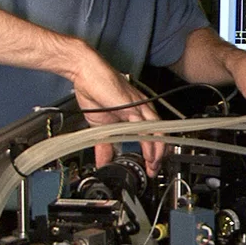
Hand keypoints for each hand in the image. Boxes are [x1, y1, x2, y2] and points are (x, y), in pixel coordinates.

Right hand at [71, 55, 164, 177]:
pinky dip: (150, 142)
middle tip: (154, 170)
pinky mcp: (133, 107)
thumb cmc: (95, 91)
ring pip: (157, 132)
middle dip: (159, 156)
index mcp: (137, 115)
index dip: (154, 153)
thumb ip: (104, 146)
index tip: (150, 168)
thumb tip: (103, 162)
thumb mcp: (99, 127)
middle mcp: (142, 111)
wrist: (86, 73)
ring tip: (154, 165)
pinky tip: (150, 153)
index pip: (152, 136)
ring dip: (158, 151)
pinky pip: (146, 127)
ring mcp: (140, 108)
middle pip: (159, 135)